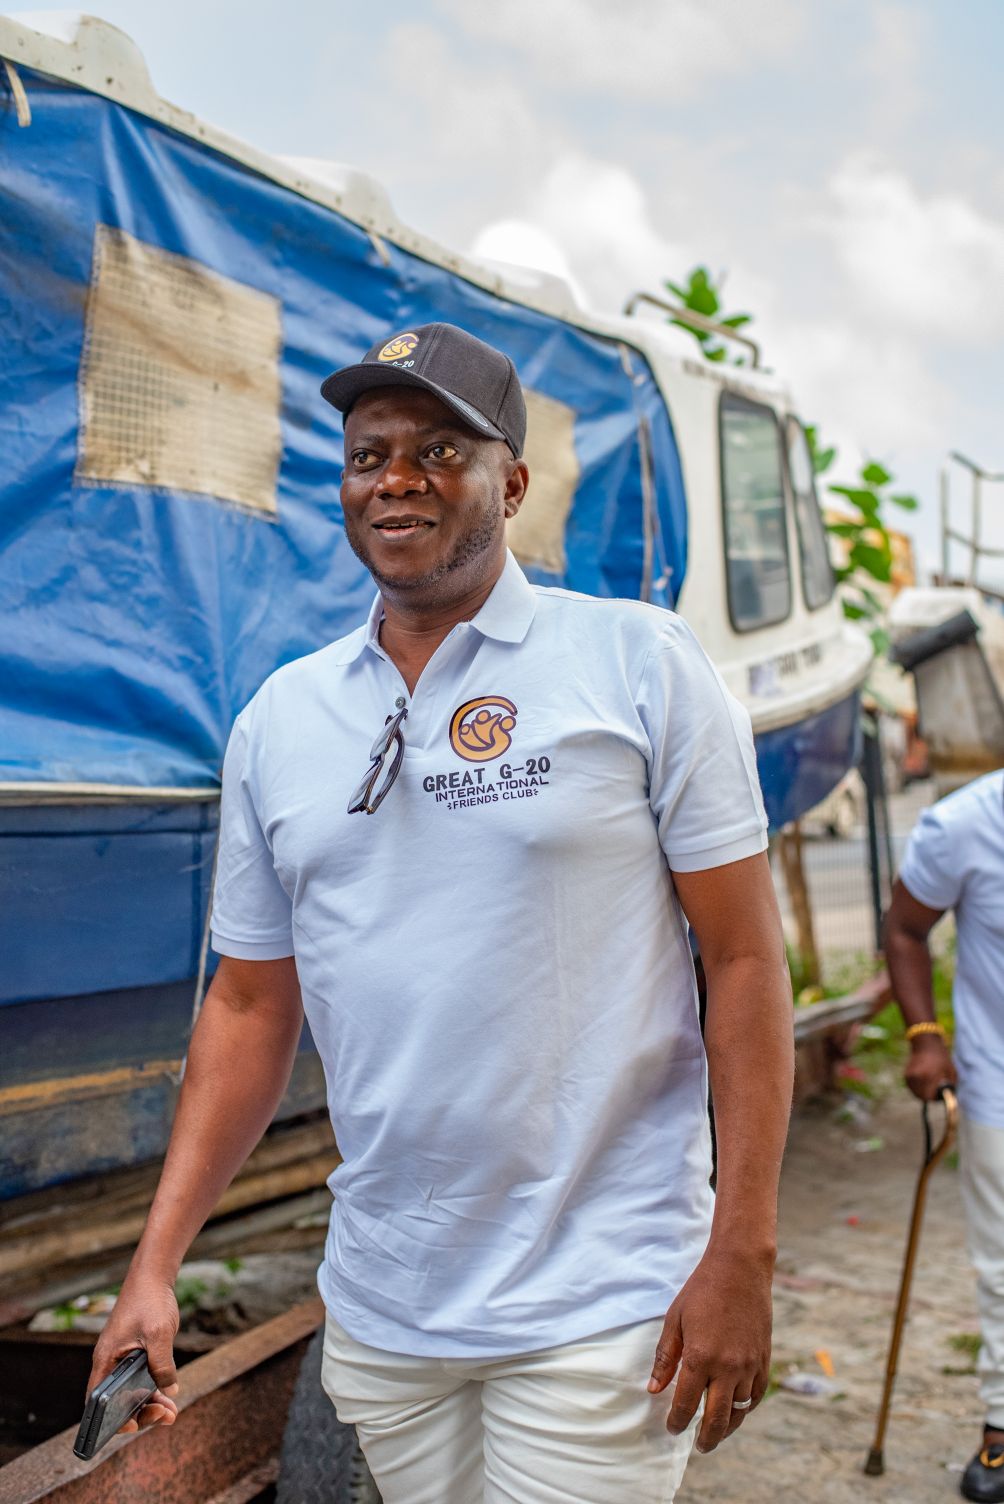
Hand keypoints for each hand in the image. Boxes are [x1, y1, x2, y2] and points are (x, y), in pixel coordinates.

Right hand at [86, 1272, 180, 1433]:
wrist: (153, 1276)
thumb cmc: (149, 1300)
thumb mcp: (158, 1333)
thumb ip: (162, 1364)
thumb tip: (170, 1391)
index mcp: (106, 1360)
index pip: (97, 1401)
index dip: (111, 1420)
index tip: (134, 1426)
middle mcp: (111, 1363)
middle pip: (118, 1402)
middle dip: (140, 1413)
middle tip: (166, 1417)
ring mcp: (124, 1360)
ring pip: (132, 1392)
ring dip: (151, 1404)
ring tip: (172, 1413)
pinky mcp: (137, 1355)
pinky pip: (143, 1380)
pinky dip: (155, 1390)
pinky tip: (171, 1397)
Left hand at [648, 1244, 772, 1452]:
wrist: (740, 1269)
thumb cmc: (702, 1290)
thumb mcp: (674, 1320)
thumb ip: (665, 1358)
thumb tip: (653, 1390)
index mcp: (700, 1357)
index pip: (686, 1404)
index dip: (677, 1421)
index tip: (671, 1429)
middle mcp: (727, 1367)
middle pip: (716, 1418)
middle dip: (705, 1438)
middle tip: (698, 1446)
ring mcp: (749, 1365)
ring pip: (739, 1410)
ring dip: (726, 1426)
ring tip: (715, 1433)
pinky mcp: (764, 1360)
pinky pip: (756, 1395)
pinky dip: (746, 1408)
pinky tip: (736, 1411)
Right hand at [904, 1034, 955, 1101]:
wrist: (926, 1044)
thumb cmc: (942, 1058)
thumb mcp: (951, 1072)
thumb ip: (950, 1087)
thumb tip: (948, 1098)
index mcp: (929, 1075)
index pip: (928, 1097)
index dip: (935, 1098)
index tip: (939, 1094)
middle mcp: (917, 1076)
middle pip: (921, 1096)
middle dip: (929, 1095)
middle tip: (935, 1090)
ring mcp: (910, 1076)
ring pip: (916, 1093)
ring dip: (922, 1092)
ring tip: (929, 1084)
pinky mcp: (906, 1075)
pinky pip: (912, 1087)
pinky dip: (917, 1087)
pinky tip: (923, 1081)